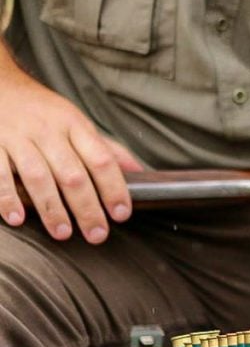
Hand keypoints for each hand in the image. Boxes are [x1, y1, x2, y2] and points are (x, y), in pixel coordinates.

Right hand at [0, 49, 142, 243]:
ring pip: (38, 176)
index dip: (114, 188)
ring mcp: (18, 137)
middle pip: (73, 174)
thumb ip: (107, 149)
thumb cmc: (44, 111)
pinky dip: (7, 197)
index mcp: (76, 126)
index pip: (102, 159)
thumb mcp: (78, 123)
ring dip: (51, 208)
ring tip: (62, 233)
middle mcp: (49, 131)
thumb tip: (140, 171)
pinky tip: (17, 218)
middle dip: (87, 208)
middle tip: (97, 235)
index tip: (122, 213)